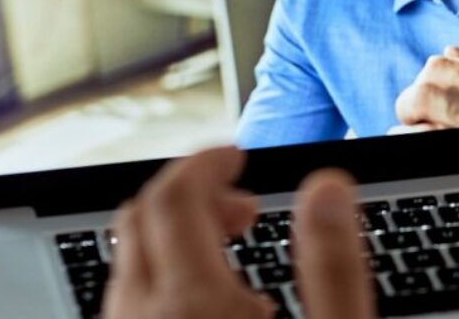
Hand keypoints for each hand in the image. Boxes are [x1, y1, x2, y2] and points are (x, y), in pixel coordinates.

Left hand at [104, 147, 374, 318]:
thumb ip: (332, 266)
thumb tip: (328, 187)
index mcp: (193, 304)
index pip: (175, 197)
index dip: (205, 162)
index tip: (236, 155)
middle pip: (139, 219)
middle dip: (189, 192)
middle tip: (242, 203)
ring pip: (127, 260)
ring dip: (170, 236)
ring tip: (228, 252)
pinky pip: (126, 299)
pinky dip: (158, 277)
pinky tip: (205, 305)